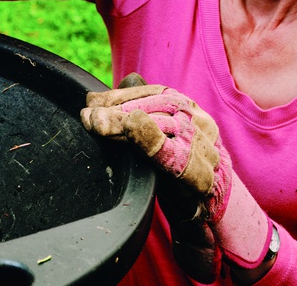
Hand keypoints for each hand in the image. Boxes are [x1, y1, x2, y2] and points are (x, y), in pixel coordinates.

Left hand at [81, 73, 276, 280]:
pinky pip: (178, 155)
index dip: (122, 95)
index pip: (156, 94)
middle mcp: (201, 124)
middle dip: (119, 109)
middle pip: (160, 107)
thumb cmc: (177, 169)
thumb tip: (114, 86)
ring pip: (167, 125)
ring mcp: (205, 149)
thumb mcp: (157, 136)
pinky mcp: (203, 176)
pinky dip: (154, 138)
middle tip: (88, 115)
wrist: (208, 212)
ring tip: (97, 125)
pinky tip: (134, 128)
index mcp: (191, 111)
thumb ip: (140, 110)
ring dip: (126, 123)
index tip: (91, 102)